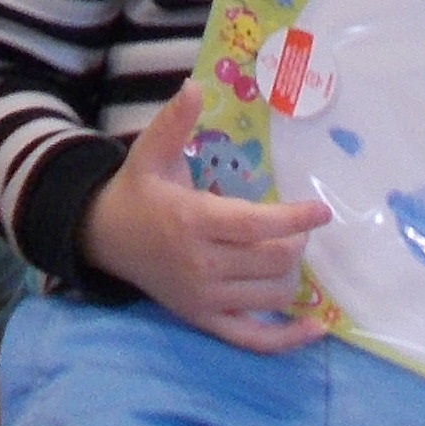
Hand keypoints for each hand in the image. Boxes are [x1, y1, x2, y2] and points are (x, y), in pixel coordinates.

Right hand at [73, 81, 332, 351]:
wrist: (103, 239)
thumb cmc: (136, 192)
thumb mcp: (149, 153)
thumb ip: (173, 122)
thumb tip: (194, 85)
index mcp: (192, 221)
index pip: (255, 226)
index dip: (295, 219)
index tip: (321, 210)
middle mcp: (201, 265)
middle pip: (272, 261)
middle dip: (296, 242)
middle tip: (298, 227)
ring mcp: (204, 299)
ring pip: (272, 294)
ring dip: (293, 274)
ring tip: (290, 253)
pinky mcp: (205, 321)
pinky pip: (255, 340)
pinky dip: (288, 338)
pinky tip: (315, 328)